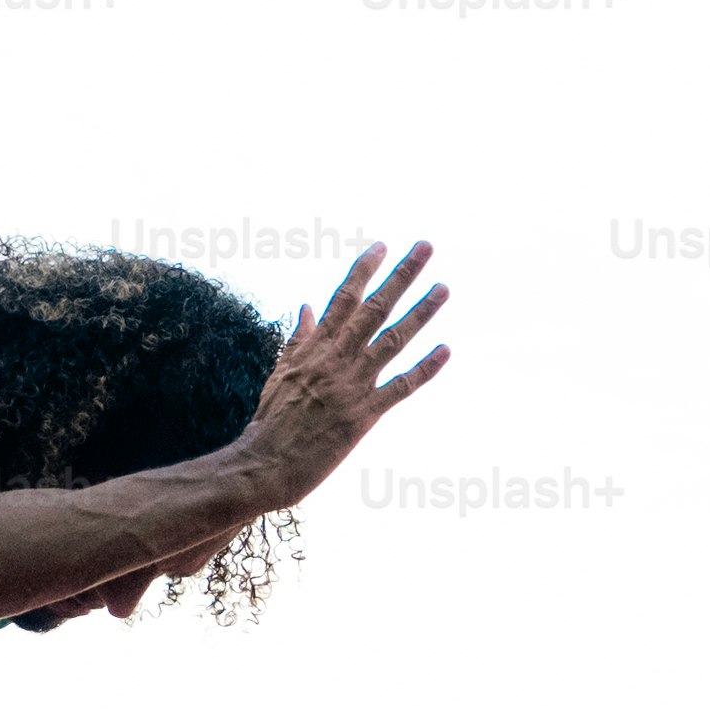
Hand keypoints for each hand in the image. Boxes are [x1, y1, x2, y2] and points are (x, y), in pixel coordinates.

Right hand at [233, 241, 447, 504]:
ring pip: (392, 340)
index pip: (343, 298)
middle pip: (374, 308)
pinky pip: (400, 387)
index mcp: (314, 348)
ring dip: (421, 313)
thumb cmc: (270, 423)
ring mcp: (351, 386)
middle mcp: (335, 360)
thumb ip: (298, 339)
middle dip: (402, 276)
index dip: (364, 270)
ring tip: (443, 289)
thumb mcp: (279, 374)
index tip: (383, 245)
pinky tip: (446, 350)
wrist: (264, 464)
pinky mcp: (363, 415)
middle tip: (426, 248)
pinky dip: (424, 369)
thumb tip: (306, 306)